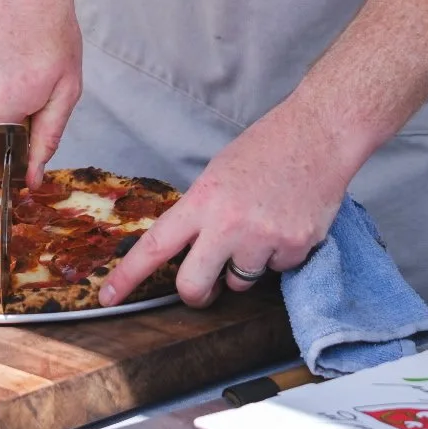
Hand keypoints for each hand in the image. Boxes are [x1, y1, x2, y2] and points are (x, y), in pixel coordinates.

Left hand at [98, 94, 348, 307]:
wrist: (319, 134)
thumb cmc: (269, 147)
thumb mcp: (219, 173)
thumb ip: (201, 212)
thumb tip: (188, 247)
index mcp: (204, 200)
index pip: (156, 245)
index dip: (128, 275)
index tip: (108, 295)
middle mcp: (229, 223)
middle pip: (193, 286)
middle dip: (197, 293)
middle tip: (206, 285)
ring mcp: (264, 239)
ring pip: (240, 283)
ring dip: (245, 267)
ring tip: (262, 227)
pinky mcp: (295, 248)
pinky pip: (278, 270)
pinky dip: (280, 255)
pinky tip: (288, 222)